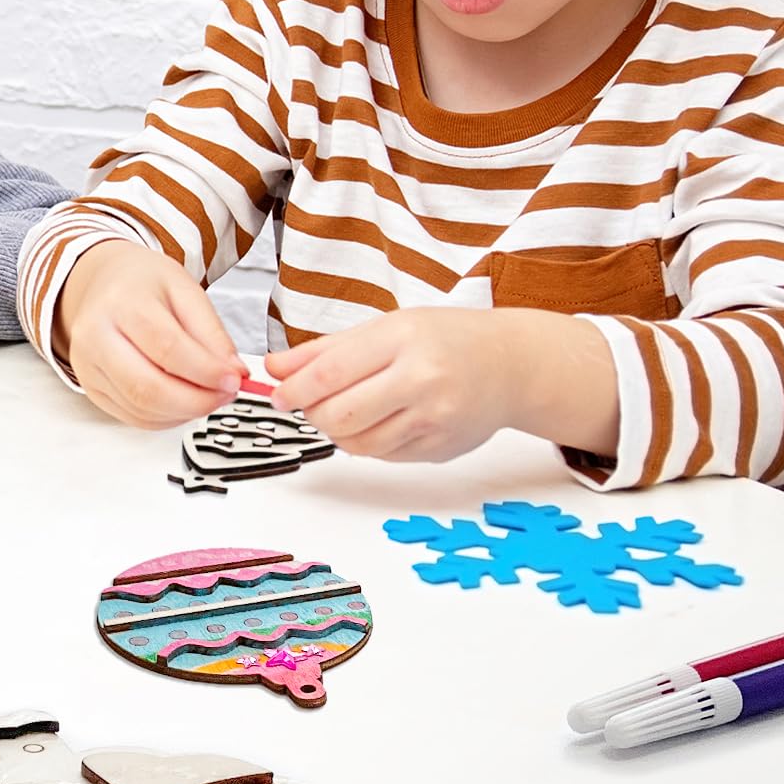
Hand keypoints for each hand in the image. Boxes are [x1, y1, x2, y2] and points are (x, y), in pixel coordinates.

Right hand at [54, 240, 246, 427]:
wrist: (103, 282)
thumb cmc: (142, 282)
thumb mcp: (184, 289)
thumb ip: (211, 331)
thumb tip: (233, 371)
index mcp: (121, 302)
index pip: (167, 348)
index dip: (205, 371)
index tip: (234, 378)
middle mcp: (95, 336)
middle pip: (148, 388)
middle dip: (197, 400)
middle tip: (226, 393)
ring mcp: (88, 366)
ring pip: (142, 409)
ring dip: (185, 411)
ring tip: (209, 394)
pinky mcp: (91, 388)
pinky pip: (134, 418)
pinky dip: (167, 417)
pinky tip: (184, 401)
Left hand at [264, 306, 616, 462]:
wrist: (510, 366)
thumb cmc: (443, 339)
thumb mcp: (385, 327)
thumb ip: (325, 350)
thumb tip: (273, 369)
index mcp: (403, 339)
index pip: (331, 372)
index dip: (294, 388)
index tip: (278, 393)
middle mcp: (421, 380)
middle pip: (339, 414)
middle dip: (312, 412)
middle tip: (308, 402)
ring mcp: (433, 420)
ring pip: (356, 443)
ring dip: (336, 430)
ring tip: (344, 407)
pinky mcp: (438, 449)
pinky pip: (381, 455)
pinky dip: (365, 441)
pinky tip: (377, 419)